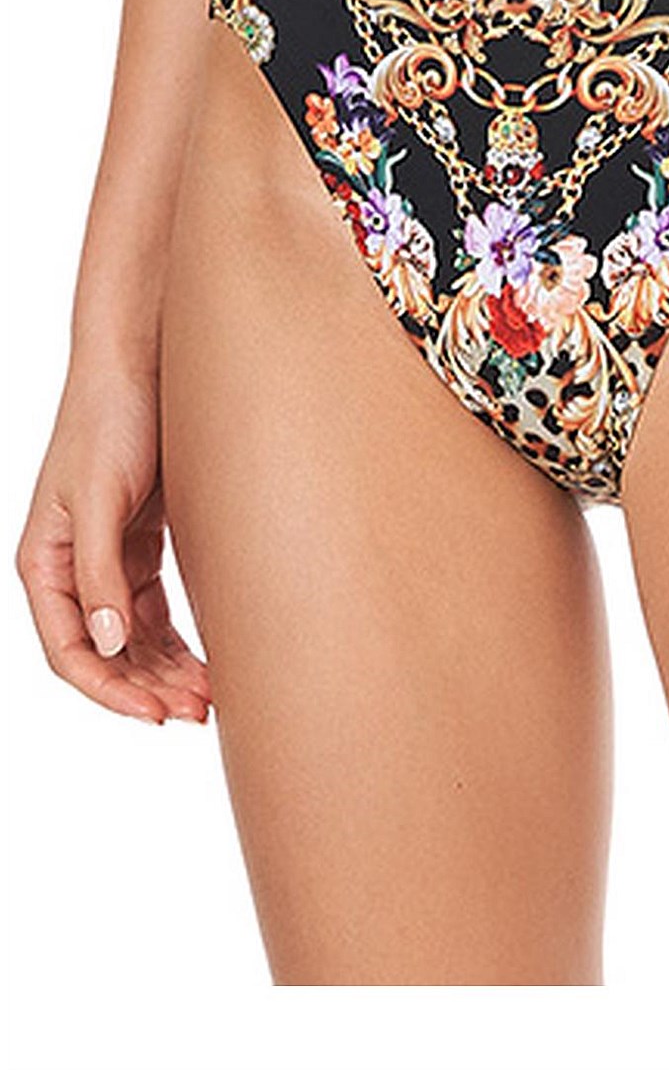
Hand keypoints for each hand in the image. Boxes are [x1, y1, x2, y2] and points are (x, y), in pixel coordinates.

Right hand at [15, 358, 210, 723]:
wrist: (144, 364)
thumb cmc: (110, 421)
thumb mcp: (101, 499)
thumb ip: (102, 572)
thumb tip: (108, 645)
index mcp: (45, 563)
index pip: (72, 653)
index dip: (111, 691)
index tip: (155, 714)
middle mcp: (74, 569)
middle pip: (109, 654)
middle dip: (150, 687)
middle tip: (200, 710)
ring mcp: (110, 558)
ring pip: (136, 638)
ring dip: (169, 670)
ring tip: (212, 696)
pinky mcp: (143, 544)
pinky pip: (158, 611)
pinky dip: (182, 638)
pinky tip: (212, 658)